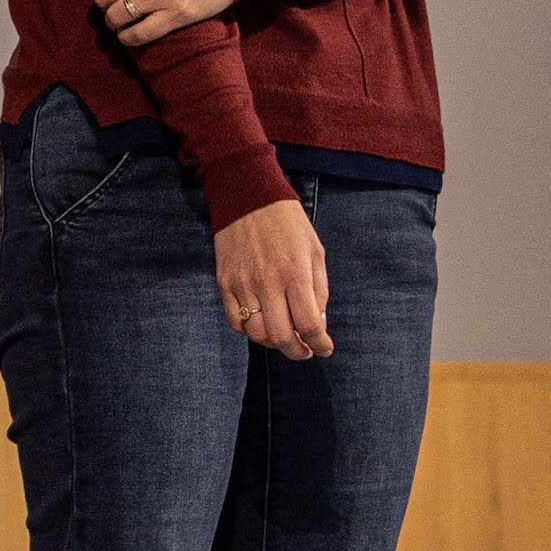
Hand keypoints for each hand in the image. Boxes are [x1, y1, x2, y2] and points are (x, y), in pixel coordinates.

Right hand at [214, 195, 332, 359]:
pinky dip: (250, 331)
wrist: (248, 198)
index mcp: (295, 273)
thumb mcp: (315, 251)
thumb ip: (319, 289)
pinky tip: (261, 324)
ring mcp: (243, 284)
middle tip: (305, 351)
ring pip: (257, 333)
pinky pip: (236, 321)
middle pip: (282, 336)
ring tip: (284, 337)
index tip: (325, 349)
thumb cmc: (288, 224)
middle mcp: (268, 282)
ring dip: (274, 343)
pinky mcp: (225, 282)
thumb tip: (317, 323)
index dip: (321, 343)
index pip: (309, 324)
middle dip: (298, 352)